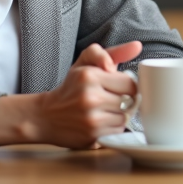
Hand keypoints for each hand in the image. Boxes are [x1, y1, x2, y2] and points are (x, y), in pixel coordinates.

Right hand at [0, 41, 142, 149]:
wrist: (45, 116)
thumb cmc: (70, 87)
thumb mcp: (86, 62)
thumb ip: (113, 52)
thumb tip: (137, 46)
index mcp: (90, 76)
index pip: (130, 83)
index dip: (126, 85)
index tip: (118, 86)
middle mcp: (90, 97)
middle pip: (130, 100)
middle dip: (124, 99)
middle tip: (111, 98)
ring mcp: (91, 119)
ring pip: (125, 117)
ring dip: (119, 114)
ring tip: (105, 110)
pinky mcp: (91, 137)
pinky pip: (117, 131)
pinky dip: (112, 127)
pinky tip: (101, 121)